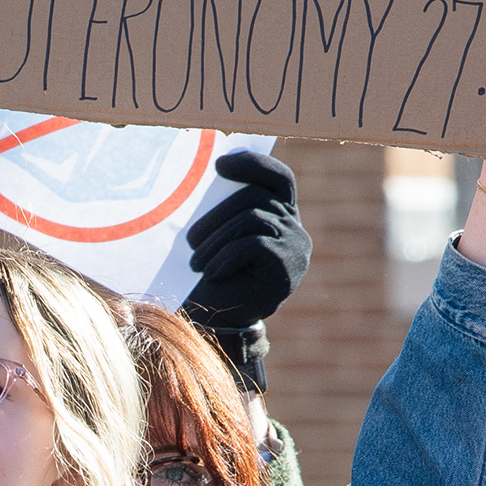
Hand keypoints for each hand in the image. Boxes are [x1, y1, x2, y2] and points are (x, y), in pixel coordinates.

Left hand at [181, 151, 306, 331]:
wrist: (215, 323)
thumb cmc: (210, 274)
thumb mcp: (218, 232)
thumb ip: (226, 204)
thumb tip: (218, 162)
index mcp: (281, 215)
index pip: (278, 178)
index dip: (253, 164)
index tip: (219, 165)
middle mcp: (295, 230)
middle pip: (257, 196)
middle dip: (216, 215)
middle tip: (189, 240)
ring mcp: (296, 250)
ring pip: (252, 219)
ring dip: (215, 240)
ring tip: (195, 262)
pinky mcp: (289, 270)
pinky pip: (254, 244)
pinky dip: (226, 257)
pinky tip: (212, 274)